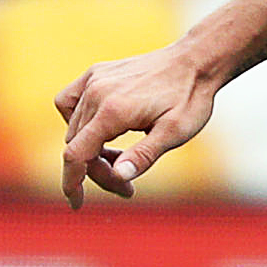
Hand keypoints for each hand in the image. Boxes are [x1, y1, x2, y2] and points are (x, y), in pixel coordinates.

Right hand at [55, 43, 218, 205]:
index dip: (72, 183)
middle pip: (77, 145)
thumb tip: (120, 176)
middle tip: (128, 186)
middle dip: (97, 171)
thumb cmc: (189, 98)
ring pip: (73, 128)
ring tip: (121, 160)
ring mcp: (94, 80)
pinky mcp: (96, 73)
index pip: (76, 154)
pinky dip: (77, 123)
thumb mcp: (174, 133)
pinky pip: (70, 102)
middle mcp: (96, 92)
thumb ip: (144, 156)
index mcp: (113, 110)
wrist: (196, 61)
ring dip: (90, 151)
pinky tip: (101, 132)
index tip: (76, 204)